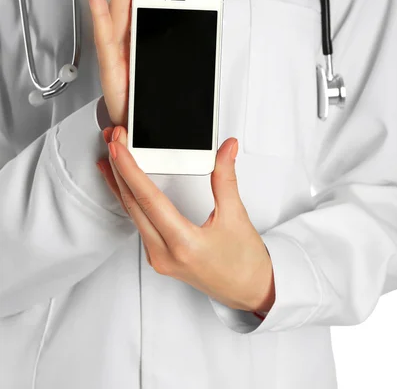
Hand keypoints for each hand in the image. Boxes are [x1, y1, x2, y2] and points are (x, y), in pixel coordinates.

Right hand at [86, 0, 172, 127]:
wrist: (139, 131)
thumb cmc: (154, 102)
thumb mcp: (178, 71)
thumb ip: (184, 48)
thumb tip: (199, 25)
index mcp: (148, 37)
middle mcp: (131, 38)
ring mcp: (119, 48)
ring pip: (121, 4)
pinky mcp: (109, 63)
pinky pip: (103, 34)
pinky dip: (98, 11)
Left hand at [97, 126, 275, 313]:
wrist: (250, 292)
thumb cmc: (245, 263)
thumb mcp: (236, 216)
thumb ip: (226, 178)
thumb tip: (226, 148)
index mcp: (183, 244)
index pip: (148, 199)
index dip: (130, 169)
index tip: (118, 147)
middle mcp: (164, 254)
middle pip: (133, 204)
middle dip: (119, 168)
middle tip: (113, 139)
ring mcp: (159, 258)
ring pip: (132, 214)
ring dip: (120, 183)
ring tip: (112, 156)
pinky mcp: (160, 257)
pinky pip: (137, 223)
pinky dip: (130, 199)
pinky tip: (124, 184)